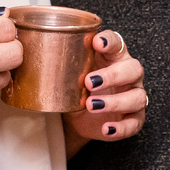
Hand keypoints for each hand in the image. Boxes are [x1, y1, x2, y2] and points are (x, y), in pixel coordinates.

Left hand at [62, 29, 146, 155]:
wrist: (80, 116)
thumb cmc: (79, 86)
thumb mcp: (71, 72)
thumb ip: (63, 59)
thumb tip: (33, 47)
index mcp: (114, 56)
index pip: (117, 43)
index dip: (110, 41)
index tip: (97, 42)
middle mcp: (129, 74)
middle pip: (133, 68)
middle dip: (113, 75)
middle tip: (89, 81)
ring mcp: (134, 95)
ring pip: (136, 96)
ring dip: (115, 101)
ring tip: (91, 105)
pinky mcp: (134, 118)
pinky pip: (134, 123)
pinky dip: (120, 127)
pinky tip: (106, 128)